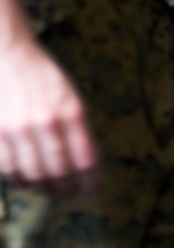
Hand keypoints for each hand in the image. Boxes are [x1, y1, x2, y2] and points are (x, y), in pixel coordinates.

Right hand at [0, 31, 98, 196]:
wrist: (5, 53)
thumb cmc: (43, 77)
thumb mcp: (72, 99)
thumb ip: (80, 131)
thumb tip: (86, 167)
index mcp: (72, 113)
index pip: (87, 162)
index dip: (91, 183)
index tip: (92, 190)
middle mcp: (46, 122)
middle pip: (60, 173)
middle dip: (67, 189)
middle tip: (68, 194)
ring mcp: (17, 127)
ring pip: (34, 174)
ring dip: (44, 188)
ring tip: (49, 190)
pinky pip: (8, 167)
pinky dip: (19, 179)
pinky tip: (26, 179)